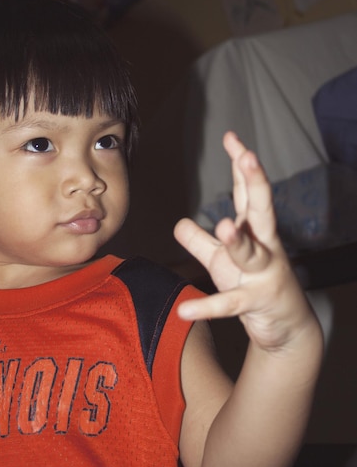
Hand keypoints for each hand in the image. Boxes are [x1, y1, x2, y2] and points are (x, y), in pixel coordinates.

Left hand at [174, 132, 312, 351]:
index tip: (232, 137)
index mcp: (255, 231)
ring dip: (238, 240)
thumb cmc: (255, 286)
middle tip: (249, 157)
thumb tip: (179, 223)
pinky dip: (208, 307)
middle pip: (262, 209)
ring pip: (251, 252)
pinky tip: (185, 310)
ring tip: (223, 226)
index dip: (241, 165)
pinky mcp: (257, 302)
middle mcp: (265, 246)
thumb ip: (199, 242)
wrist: (288, 328)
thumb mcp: (221, 262)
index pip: (248, 192)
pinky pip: (231, 304)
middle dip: (256, 182)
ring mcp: (264, 274)